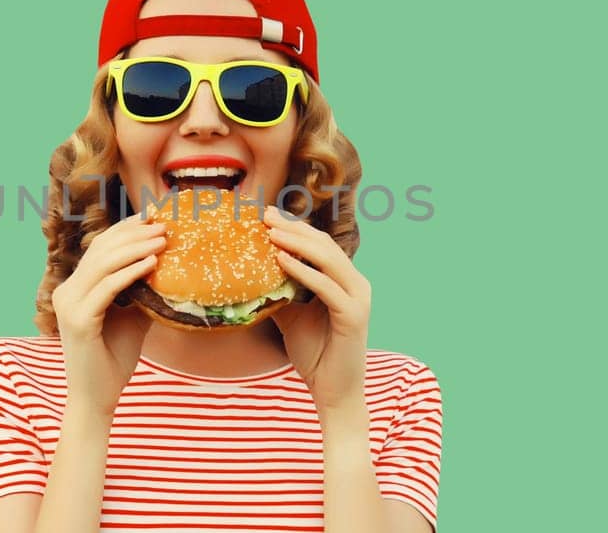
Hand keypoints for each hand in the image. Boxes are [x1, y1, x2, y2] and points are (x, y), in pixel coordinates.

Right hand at [50, 212, 166, 417]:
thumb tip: (167, 268)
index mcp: (75, 288)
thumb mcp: (132, 317)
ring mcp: (68, 305)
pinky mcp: (77, 320)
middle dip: (134, 234)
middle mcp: (66, 291)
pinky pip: (107, 287)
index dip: (126, 229)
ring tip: (163, 240)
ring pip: (103, 264)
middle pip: (101, 250)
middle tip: (164, 225)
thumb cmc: (113, 359)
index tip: (154, 218)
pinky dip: (130, 272)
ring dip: (136, 248)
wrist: (96, 398)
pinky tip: (152, 264)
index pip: (100, 248)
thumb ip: (140, 292)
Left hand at [263, 206, 372, 412]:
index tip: (266, 216)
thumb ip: (280, 293)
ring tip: (270, 233)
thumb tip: (249, 275)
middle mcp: (356, 284)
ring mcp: (359, 298)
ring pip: (328, 259)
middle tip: (265, 216)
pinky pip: (326, 287)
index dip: (295, 228)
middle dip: (294, 229)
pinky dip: (303, 272)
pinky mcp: (354, 316)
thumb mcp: (291, 317)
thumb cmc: (314, 354)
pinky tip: (280, 261)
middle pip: (325, 245)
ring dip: (297, 243)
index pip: (320, 244)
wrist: (333, 392)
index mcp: (344, 281)